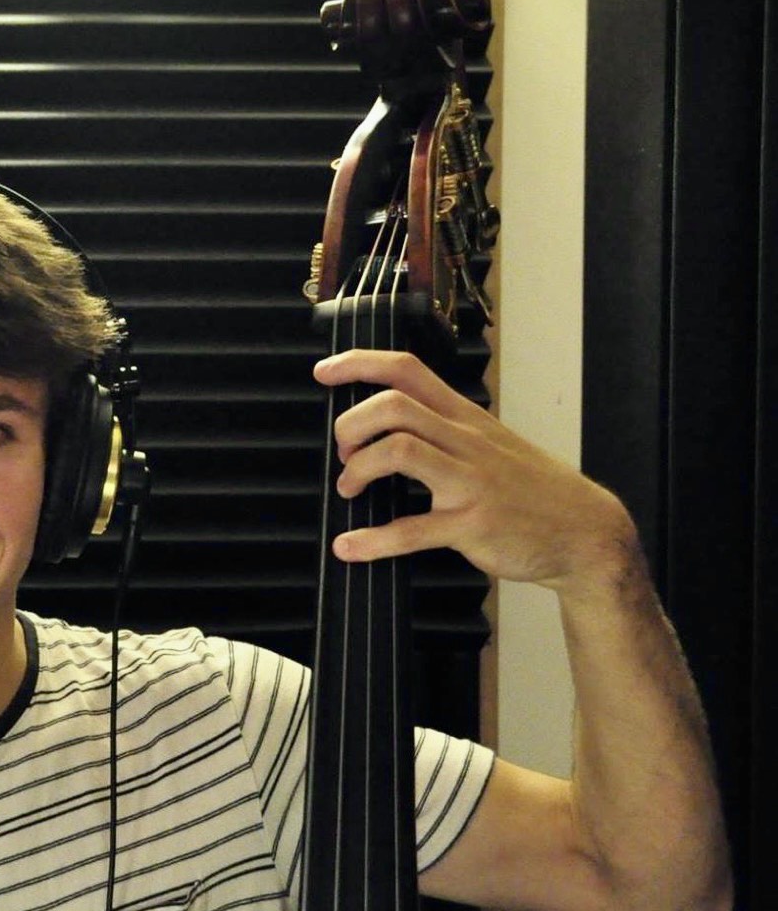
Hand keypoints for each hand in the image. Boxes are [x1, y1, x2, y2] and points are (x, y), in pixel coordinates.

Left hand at [314, 349, 636, 597]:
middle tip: (344, 451)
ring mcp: (470, 481)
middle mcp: (465, 440)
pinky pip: (411, 529)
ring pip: (399, 450)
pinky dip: (371, 540)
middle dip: (351, 424)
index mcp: (464, 417)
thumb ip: (443, 431)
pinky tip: (350, 546)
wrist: (584, 533)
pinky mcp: (472, 524)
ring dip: (358, 469)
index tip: (324, 372)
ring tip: (350, 489)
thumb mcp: (490, 444)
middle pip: (393, 404)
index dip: (359, 364)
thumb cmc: (530, 490)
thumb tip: (387, 430)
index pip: (406, 370)